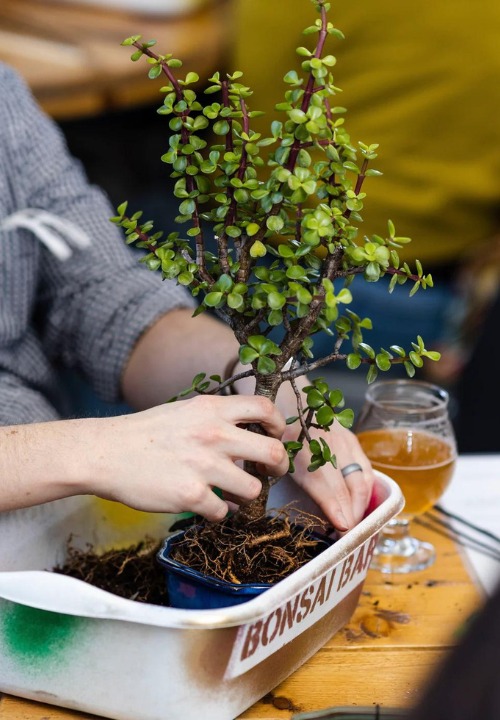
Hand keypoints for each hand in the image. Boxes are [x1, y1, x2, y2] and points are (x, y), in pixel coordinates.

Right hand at [87, 395, 288, 521]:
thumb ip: (217, 417)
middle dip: (279, 468)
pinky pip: (225, 512)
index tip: (278, 436)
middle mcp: (214, 434)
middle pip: (273, 452)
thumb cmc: (145, 432)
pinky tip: (208, 506)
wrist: (106, 453)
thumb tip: (250, 432)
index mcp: (213, 409)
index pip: (265, 408)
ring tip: (232, 494)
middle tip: (270, 474)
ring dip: (246, 496)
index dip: (281, 424)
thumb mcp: (186, 410)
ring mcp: (204, 466)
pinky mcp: (191, 495)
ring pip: (253, 489)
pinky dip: (220, 512)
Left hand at [275, 376, 374, 531]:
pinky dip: (363, 489)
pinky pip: (363, 467)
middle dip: (352, 510)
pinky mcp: (348, 437)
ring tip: (354, 523)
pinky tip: (358, 504)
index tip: (342, 527)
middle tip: (347, 533)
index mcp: (305, 444)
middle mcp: (329, 441)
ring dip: (360, 502)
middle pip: (348, 483)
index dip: (336, 507)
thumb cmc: (269, 424)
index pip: (327, 482)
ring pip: (361, 476)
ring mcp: (342, 438)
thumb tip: (264, 501)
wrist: (282, 388)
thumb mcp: (265, 447)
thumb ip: (269, 469)